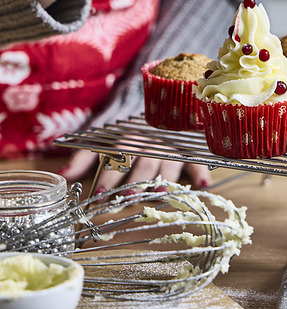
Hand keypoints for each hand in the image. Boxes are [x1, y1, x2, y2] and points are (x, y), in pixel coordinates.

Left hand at [59, 148, 210, 196]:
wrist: (154, 112)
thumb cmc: (123, 134)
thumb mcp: (100, 142)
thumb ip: (82, 158)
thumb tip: (61, 176)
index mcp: (128, 142)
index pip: (118, 159)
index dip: (109, 177)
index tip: (99, 193)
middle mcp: (149, 146)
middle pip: (143, 165)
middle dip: (135, 182)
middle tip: (127, 197)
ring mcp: (170, 150)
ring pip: (168, 165)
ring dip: (165, 180)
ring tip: (161, 194)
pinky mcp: (186, 154)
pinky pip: (196, 162)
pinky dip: (201, 172)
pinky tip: (204, 184)